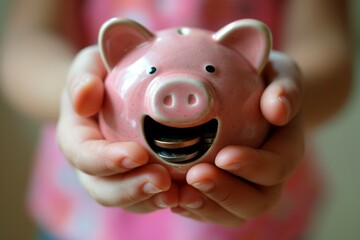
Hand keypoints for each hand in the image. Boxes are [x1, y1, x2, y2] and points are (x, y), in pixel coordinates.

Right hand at [57, 46, 177, 212]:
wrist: (112, 90)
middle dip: (133, 189)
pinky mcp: (138, 179)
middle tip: (163, 181)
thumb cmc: (102, 76)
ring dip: (153, 200)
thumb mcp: (89, 65)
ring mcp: (116, 176)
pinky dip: (169, 198)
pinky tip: (191, 193)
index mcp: (76, 139)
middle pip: (104, 189)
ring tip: (180, 194)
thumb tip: (85, 96)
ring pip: (129, 200)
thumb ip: (82, 77)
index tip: (137, 154)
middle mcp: (92, 165)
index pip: (84, 155)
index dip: (107, 160)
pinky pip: (150, 197)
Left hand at [173, 51, 303, 225]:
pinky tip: (170, 195)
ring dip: (205, 206)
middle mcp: (268, 177)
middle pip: (256, 201)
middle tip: (196, 176)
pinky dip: (190, 206)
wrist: (252, 95)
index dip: (253, 167)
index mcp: (285, 151)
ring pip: (231, 213)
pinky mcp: (221, 192)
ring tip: (178, 194)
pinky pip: (209, 208)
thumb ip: (285, 89)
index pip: (276, 167)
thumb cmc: (264, 83)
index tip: (224, 156)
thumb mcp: (280, 75)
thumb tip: (278, 108)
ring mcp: (245, 187)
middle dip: (226, 193)